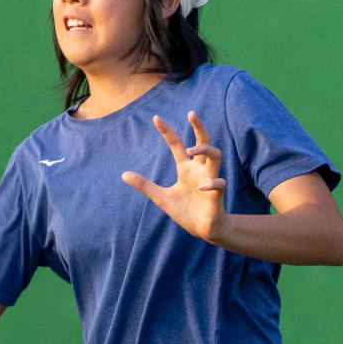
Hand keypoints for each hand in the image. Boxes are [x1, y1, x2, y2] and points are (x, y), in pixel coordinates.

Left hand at [121, 111, 227, 243]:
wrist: (203, 230)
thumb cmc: (185, 211)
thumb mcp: (161, 197)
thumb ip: (145, 185)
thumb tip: (124, 174)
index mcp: (186, 169)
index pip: (177, 144)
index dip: (167, 131)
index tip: (156, 118)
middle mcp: (199, 170)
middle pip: (204, 142)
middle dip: (199, 127)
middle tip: (191, 113)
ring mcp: (209, 180)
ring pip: (216, 156)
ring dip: (205, 150)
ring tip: (189, 151)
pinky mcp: (217, 194)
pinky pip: (219, 183)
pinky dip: (211, 183)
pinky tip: (202, 187)